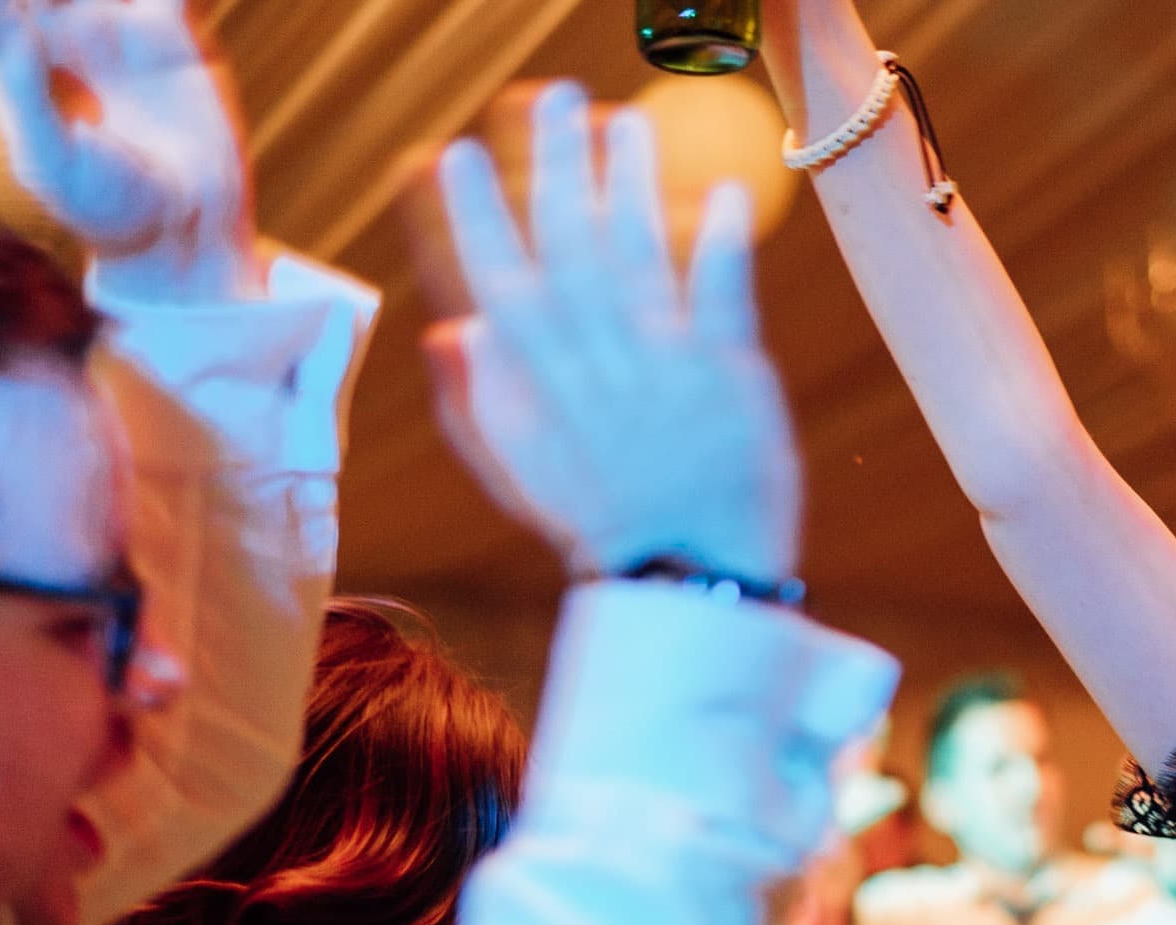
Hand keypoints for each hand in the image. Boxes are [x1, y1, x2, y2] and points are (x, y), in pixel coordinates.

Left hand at [0, 0, 257, 298]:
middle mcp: (62, 38)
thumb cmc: (107, 211)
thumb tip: (20, 35)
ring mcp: (118, 32)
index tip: (3, 5)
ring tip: (100, 9)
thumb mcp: (52, 165)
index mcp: (17, 66)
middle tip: (61, 11)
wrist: (185, 234)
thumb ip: (27, 99)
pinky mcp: (173, 36)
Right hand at [424, 83, 800, 583]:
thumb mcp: (519, 470)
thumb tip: (448, 329)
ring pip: (639, 249)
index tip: (454, 151)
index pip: (493, 274)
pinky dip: (723, 239)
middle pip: (566, 239)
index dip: (471, 210)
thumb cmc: (600, 522)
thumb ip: (478, 399)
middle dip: (554, 161)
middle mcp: (594, 358)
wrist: (685, 577)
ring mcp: (662, 361)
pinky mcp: (727, 372)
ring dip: (631, 178)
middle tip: (551, 96)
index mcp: (537, 379)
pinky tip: (727, 188)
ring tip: (626, 120)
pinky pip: (723, 292)